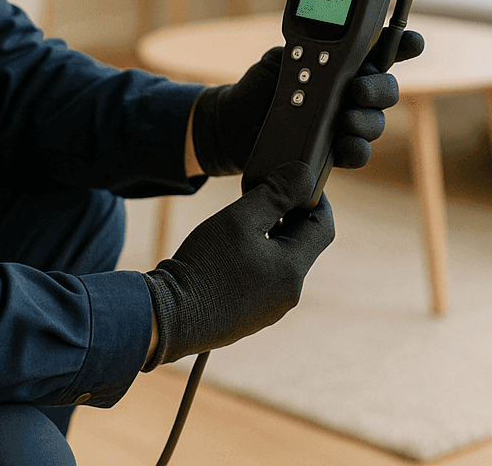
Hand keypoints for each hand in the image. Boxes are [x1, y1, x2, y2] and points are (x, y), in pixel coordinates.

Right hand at [142, 161, 333, 367]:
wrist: (167, 318)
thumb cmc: (204, 266)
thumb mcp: (240, 218)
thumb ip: (275, 193)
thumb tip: (304, 174)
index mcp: (293, 271)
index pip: (323, 226)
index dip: (315, 198)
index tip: (298, 181)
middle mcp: (288, 295)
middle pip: (302, 245)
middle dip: (289, 217)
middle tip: (265, 195)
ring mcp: (268, 310)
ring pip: (281, 262)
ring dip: (271, 237)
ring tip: (243, 222)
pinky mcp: (249, 318)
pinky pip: (263, 280)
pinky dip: (256, 259)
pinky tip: (230, 251)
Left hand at [188, 27, 424, 175]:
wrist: (235, 125)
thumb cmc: (260, 86)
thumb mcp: (281, 58)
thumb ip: (308, 50)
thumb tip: (326, 50)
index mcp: (344, 63)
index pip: (383, 51)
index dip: (405, 45)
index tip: (414, 42)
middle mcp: (350, 93)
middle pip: (386, 90)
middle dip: (380, 89)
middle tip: (358, 90)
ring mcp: (344, 123)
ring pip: (375, 123)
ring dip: (366, 122)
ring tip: (345, 121)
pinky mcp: (333, 152)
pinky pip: (357, 153)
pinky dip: (355, 151)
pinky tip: (344, 147)